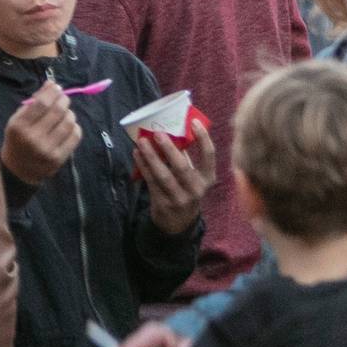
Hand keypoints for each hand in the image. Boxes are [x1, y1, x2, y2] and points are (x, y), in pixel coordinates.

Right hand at [0, 79, 81, 184]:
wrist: (19, 170)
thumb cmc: (18, 140)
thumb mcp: (17, 120)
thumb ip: (33, 102)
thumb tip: (52, 84)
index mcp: (19, 126)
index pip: (41, 103)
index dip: (52, 92)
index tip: (56, 87)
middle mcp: (33, 138)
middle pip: (57, 111)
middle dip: (63, 100)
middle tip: (63, 98)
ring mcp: (48, 149)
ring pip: (68, 122)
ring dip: (69, 113)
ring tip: (65, 113)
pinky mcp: (60, 158)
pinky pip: (75, 136)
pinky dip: (74, 126)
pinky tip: (68, 126)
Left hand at [137, 118, 218, 235]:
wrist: (178, 224)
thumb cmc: (185, 190)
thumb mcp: (193, 177)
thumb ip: (186, 158)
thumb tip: (171, 131)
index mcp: (207, 178)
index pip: (209, 156)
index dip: (203, 138)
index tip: (194, 122)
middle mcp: (196, 189)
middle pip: (182, 167)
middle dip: (169, 149)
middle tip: (157, 132)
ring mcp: (179, 198)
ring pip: (163, 175)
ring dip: (151, 157)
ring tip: (141, 141)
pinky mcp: (163, 203)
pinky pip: (151, 182)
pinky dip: (143, 166)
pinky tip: (137, 154)